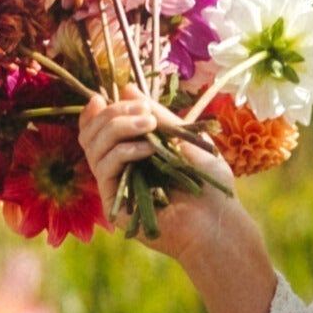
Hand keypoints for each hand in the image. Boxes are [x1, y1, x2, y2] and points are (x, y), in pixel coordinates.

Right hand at [77, 91, 230, 217]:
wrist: (220, 224)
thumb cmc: (211, 185)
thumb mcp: (186, 139)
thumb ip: (159, 116)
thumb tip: (127, 89)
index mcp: (132, 154)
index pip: (98, 131)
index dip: (94, 113)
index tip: (103, 96)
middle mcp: (119, 170)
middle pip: (91, 135)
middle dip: (113, 114)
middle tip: (144, 111)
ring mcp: (116, 187)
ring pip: (93, 148)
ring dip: (117, 128)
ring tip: (148, 124)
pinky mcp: (115, 205)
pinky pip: (105, 169)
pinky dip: (124, 152)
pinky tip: (148, 149)